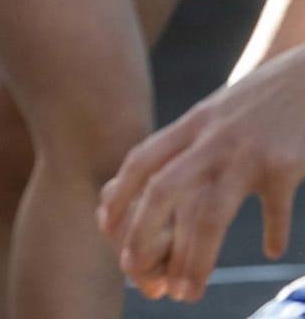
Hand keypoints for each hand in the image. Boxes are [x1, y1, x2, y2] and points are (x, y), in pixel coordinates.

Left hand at [101, 48, 304, 299]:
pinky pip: (274, 209)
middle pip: (165, 188)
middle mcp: (213, 137)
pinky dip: (273, 233)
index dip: (120, 194)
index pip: (142, 159)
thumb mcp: (217, 113)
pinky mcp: (284, 164)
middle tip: (134, 271)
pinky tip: (271, 250)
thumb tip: (160, 181)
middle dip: (144, 232)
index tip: (107, 228)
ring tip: (188, 291)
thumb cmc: (259, 100)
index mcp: (193, 123)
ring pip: (211, 213)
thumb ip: (192, 143)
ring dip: (196, 258)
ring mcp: (246, 152)